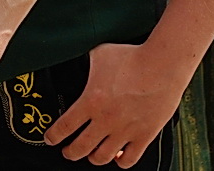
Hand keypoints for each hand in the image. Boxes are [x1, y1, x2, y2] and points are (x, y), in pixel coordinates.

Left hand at [47, 41, 192, 166]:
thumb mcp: (101, 54)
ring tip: (92, 154)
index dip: (53, 136)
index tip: (50, 139)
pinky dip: (121, 161)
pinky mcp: (144, 136)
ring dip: (93, 158)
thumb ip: (87, 61)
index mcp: (91, 101)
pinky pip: (129, 160)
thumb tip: (79, 58)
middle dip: (70, 152)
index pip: (64, 127)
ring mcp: (124, 131)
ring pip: (101, 158)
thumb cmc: (133, 56)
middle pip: (79, 149)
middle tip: (68, 151)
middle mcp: (105, 120)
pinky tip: (119, 156)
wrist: (162, 64)